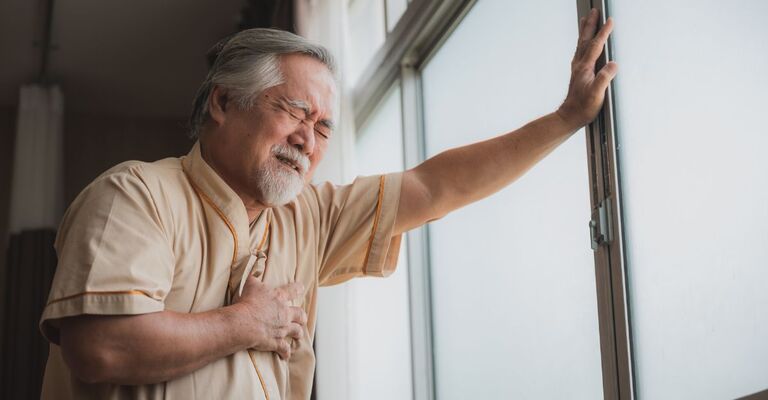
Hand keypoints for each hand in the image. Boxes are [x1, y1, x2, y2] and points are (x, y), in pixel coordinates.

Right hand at [232, 276, 306, 359]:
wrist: (243, 323)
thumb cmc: (245, 302)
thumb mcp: (250, 284)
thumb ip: (254, 275)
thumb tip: (255, 263)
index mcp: (279, 298)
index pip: (293, 290)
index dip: (298, 288)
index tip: (302, 287)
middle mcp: (284, 313)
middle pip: (300, 314)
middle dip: (302, 316)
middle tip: (302, 317)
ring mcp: (282, 329)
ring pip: (296, 331)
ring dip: (298, 333)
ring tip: (298, 335)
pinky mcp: (276, 342)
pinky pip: (284, 349)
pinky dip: (285, 353)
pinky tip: (286, 356)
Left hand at [557, 8, 617, 128]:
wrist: (569, 117)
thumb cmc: (583, 108)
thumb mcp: (597, 94)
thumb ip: (604, 79)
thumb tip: (613, 64)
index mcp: (585, 68)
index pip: (596, 45)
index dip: (603, 32)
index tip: (609, 20)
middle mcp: (579, 65)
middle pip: (585, 40)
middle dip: (590, 25)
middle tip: (593, 11)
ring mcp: (577, 69)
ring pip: (581, 44)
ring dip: (584, 31)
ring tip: (585, 20)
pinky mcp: (577, 73)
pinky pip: (580, 52)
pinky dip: (583, 42)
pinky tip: (583, 44)